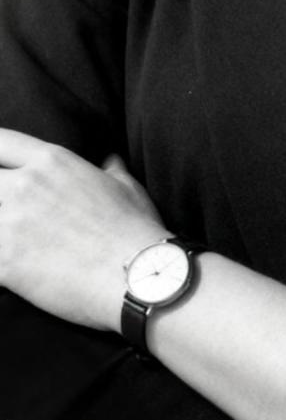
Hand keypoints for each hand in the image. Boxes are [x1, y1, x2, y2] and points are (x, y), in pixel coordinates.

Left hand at [0, 129, 167, 332]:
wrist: (138, 277)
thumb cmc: (136, 231)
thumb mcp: (127, 189)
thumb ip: (110, 171)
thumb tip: (110, 161)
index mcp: (52, 161)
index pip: (1, 142)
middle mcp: (25, 186)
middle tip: (7, 212)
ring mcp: (10, 224)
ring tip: (11, 241)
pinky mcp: (5, 263)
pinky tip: (11, 272)